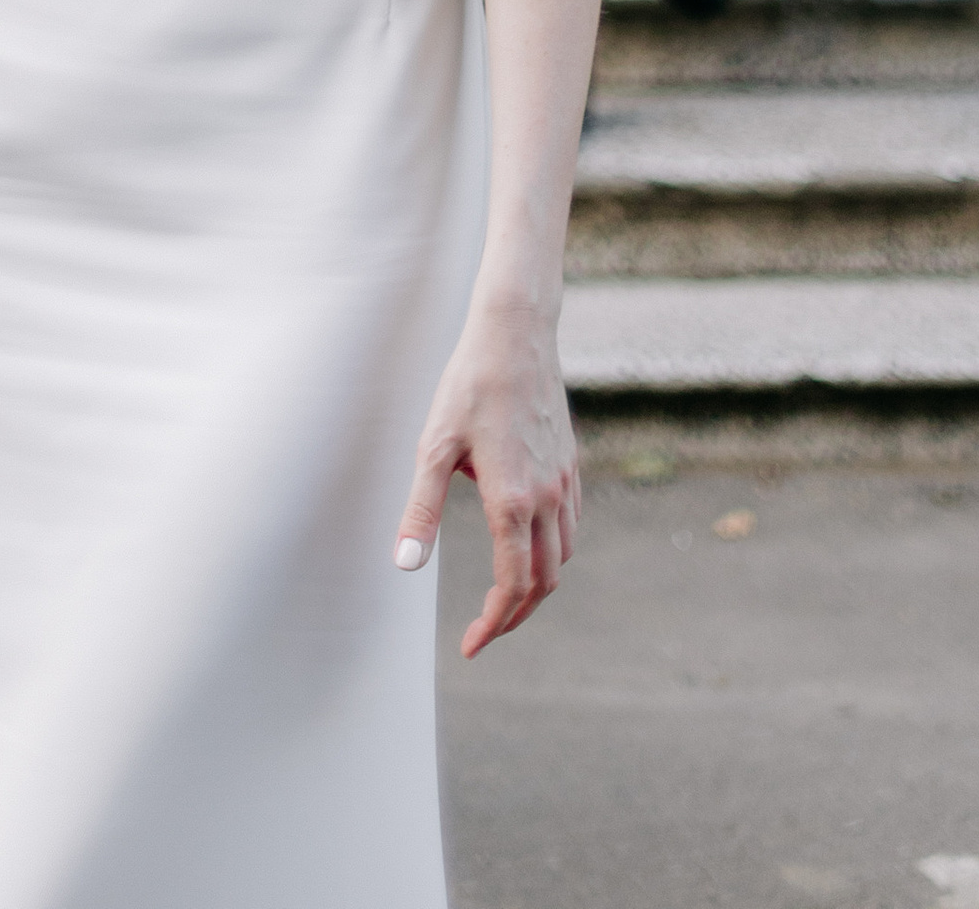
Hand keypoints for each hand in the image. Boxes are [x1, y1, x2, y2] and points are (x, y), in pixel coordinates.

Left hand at [392, 304, 580, 655]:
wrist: (517, 333)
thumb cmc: (469, 384)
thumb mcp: (435, 445)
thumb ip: (422, 509)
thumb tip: (406, 566)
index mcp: (513, 501)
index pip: (512, 586)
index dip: (493, 624)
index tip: (471, 644)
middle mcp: (548, 498)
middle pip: (544, 582)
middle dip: (515, 615)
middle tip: (484, 630)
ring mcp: (565, 480)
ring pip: (564, 556)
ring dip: (537, 585)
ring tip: (505, 595)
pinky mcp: (571, 462)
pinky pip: (572, 524)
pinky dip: (554, 551)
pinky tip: (530, 543)